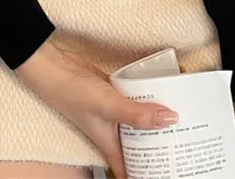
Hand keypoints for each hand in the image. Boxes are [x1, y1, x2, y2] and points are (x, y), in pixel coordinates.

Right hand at [15, 37, 179, 177]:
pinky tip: (158, 94)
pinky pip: (133, 102)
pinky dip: (145, 101)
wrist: (53, 66)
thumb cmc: (72, 92)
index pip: (128, 171)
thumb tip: (170, 120)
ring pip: (137, 123)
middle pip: (138, 147)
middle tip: (181, 146)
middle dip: (157, 149)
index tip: (166, 174)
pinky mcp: (112, 94)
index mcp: (108, 143)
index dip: (144, 176)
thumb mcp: (108, 106)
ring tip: (177, 120)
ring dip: (153, 122)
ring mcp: (111, 112)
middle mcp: (111, 131)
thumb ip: (137, 114)